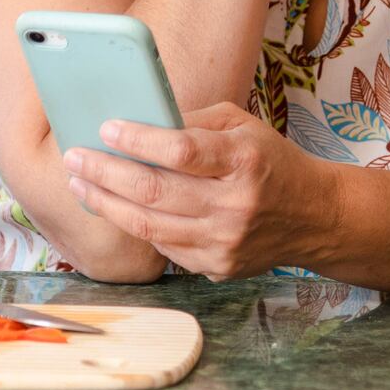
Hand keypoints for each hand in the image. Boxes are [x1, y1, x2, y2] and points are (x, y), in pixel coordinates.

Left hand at [62, 103, 332, 281]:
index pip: (180, 151)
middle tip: (74, 158)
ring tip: (79, 184)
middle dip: (104, 173)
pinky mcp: (217, 267)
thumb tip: (137, 121)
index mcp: (244, 160)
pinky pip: (163, 247)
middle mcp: (234, 204)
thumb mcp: (243, 126)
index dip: (138, 139)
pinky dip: (134, 226)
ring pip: (148, 226)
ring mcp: (224, 242)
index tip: (106, 128)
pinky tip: (114, 208)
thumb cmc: (271, 162)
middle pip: (154, 191)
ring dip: (106, 203)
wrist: (315, 216)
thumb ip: (193, 123)